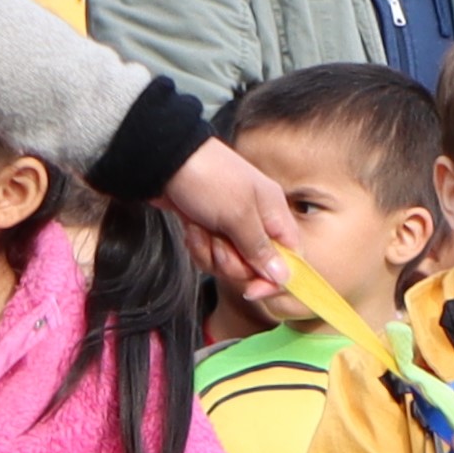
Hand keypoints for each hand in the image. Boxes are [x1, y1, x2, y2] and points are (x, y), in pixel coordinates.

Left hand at [160, 133, 295, 295]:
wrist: (163, 163)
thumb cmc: (206, 177)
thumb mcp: (238, 215)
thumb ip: (261, 248)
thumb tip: (283, 276)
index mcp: (274, 212)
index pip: (290, 257)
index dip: (273, 279)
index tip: (252, 289)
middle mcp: (257, 220)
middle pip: (256, 266)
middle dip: (232, 262)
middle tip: (219, 242)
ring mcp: (232, 225)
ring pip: (230, 263)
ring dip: (211, 253)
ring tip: (202, 230)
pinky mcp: (210, 229)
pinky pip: (210, 255)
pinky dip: (198, 247)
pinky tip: (192, 229)